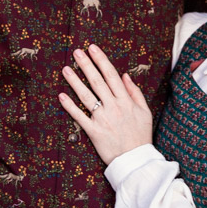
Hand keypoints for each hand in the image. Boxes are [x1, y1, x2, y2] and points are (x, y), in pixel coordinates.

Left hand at [59, 45, 152, 165]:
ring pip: (86, 96)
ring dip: (75, 81)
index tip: (92, 48)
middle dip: (86, 64)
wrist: (136, 160)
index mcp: (126, 101)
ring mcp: (102, 119)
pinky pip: (79, 116)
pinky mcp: (94, 131)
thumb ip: (135, 92)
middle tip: (76, 52)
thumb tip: (125, 75)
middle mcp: (113, 107)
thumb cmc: (141, 135)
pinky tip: (61, 96)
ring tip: (66, 69)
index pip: (111, 75)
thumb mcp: (145, 112)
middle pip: (97, 81)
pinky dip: (70, 106)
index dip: (101, 60)